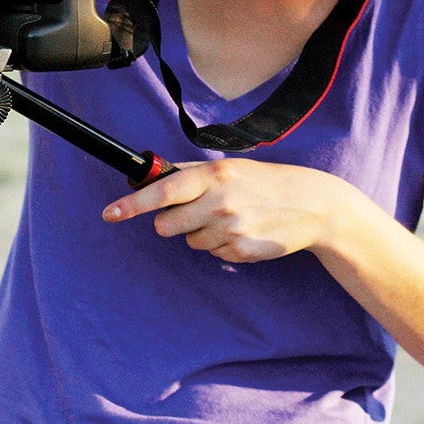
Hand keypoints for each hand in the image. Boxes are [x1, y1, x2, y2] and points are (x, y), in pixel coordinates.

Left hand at [102, 159, 349, 262]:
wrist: (313, 205)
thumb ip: (189, 174)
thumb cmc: (263, 182)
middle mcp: (219, 201)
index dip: (133, 204)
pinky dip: (224, 246)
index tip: (110, 213)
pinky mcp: (243, 251)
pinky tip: (245, 231)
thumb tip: (151, 175)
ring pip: (190, 243)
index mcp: (213, 175)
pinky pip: (214, 254)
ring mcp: (232, 229)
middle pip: (167, 226)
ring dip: (203, 234)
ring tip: (232, 219)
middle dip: (175, 222)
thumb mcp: (228, 169)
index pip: (163, 191)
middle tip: (199, 212)